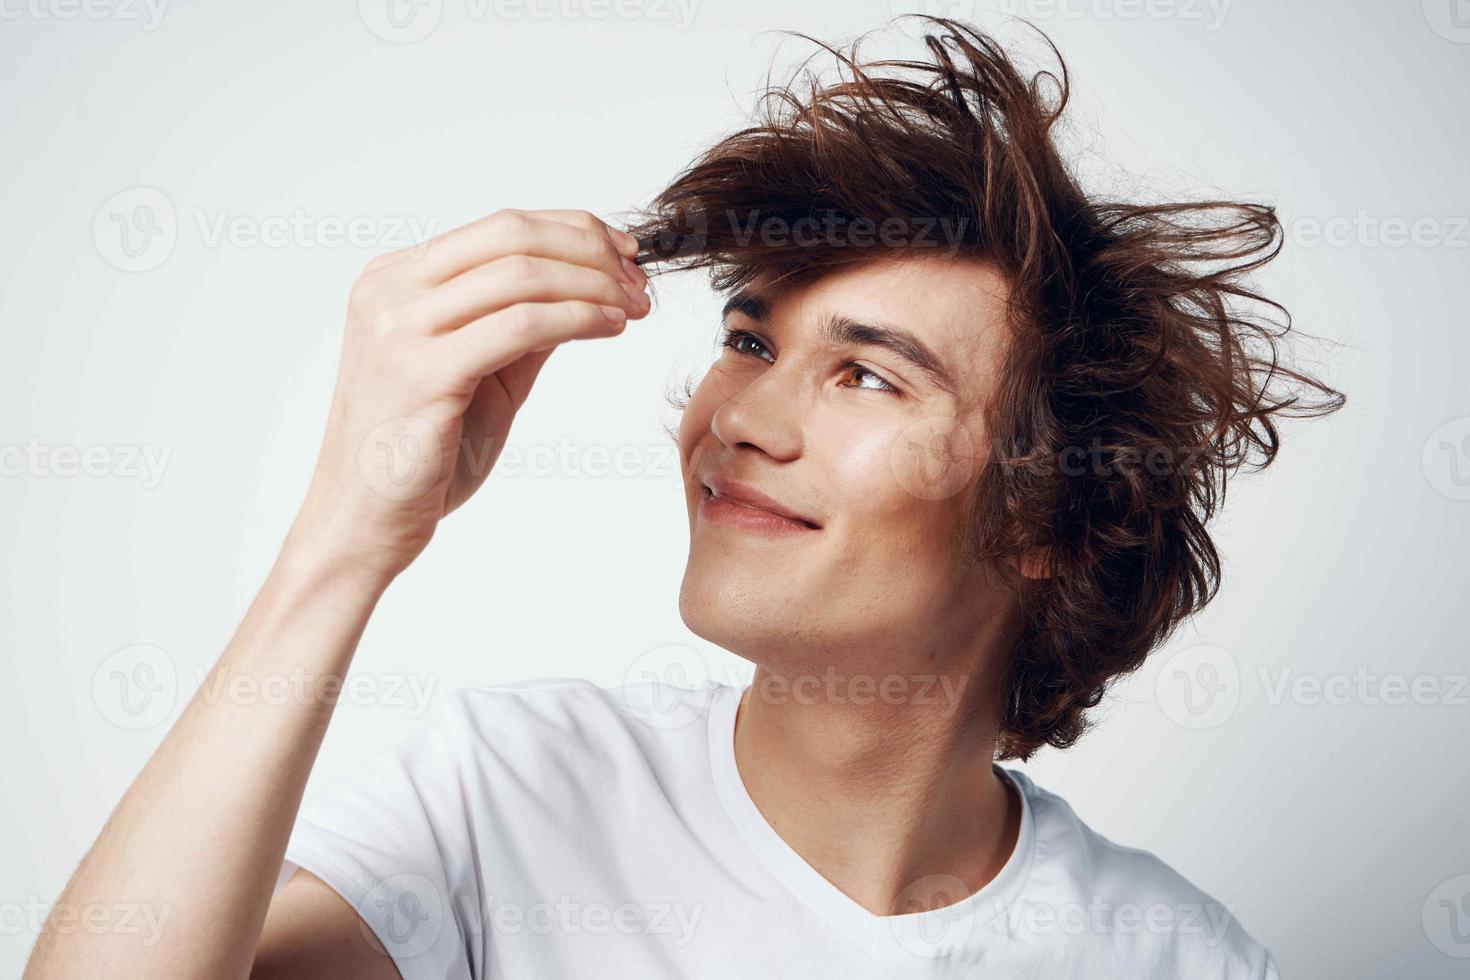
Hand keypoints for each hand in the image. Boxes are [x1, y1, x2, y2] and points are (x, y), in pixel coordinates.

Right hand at [288, 208, 649, 581]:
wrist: (364, 522)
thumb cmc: (421, 454)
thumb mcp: (481, 370)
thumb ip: (520, 323)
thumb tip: (585, 285)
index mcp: (396, 279)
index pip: (500, 227)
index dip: (575, 231)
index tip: (624, 256)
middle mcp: (390, 292)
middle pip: (512, 236)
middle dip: (590, 252)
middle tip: (636, 283)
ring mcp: (399, 328)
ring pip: (520, 274)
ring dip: (592, 285)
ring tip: (633, 308)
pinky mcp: (422, 372)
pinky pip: (520, 325)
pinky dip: (576, 318)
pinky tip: (607, 327)